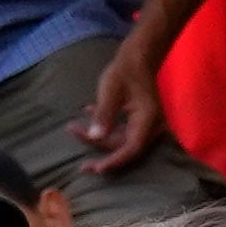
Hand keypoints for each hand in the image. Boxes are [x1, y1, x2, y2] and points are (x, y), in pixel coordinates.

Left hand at [79, 22, 190, 174]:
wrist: (138, 56)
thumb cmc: (125, 70)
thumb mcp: (110, 90)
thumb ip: (103, 114)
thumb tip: (95, 137)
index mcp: (147, 120)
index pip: (131, 149)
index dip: (114, 161)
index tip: (96, 169)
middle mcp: (151, 126)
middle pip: (126, 148)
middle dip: (101, 152)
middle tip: (81, 165)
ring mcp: (146, 124)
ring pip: (121, 140)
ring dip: (99, 137)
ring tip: (75, 129)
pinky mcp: (139, 120)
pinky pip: (122, 131)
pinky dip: (106, 128)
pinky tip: (88, 113)